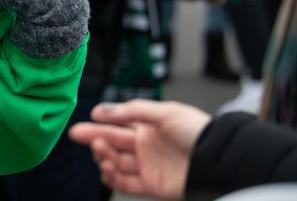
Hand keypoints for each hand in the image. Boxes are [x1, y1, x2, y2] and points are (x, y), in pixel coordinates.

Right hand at [69, 99, 210, 199]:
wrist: (219, 159)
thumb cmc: (198, 132)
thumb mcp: (166, 113)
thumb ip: (133, 111)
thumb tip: (102, 110)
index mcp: (148, 126)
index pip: (119, 122)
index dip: (103, 119)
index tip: (91, 115)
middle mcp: (145, 146)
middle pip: (112, 141)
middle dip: (93, 137)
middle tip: (77, 134)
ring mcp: (147, 166)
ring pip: (115, 162)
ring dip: (103, 157)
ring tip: (101, 154)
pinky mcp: (151, 185)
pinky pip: (125, 184)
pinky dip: (112, 178)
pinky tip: (107, 169)